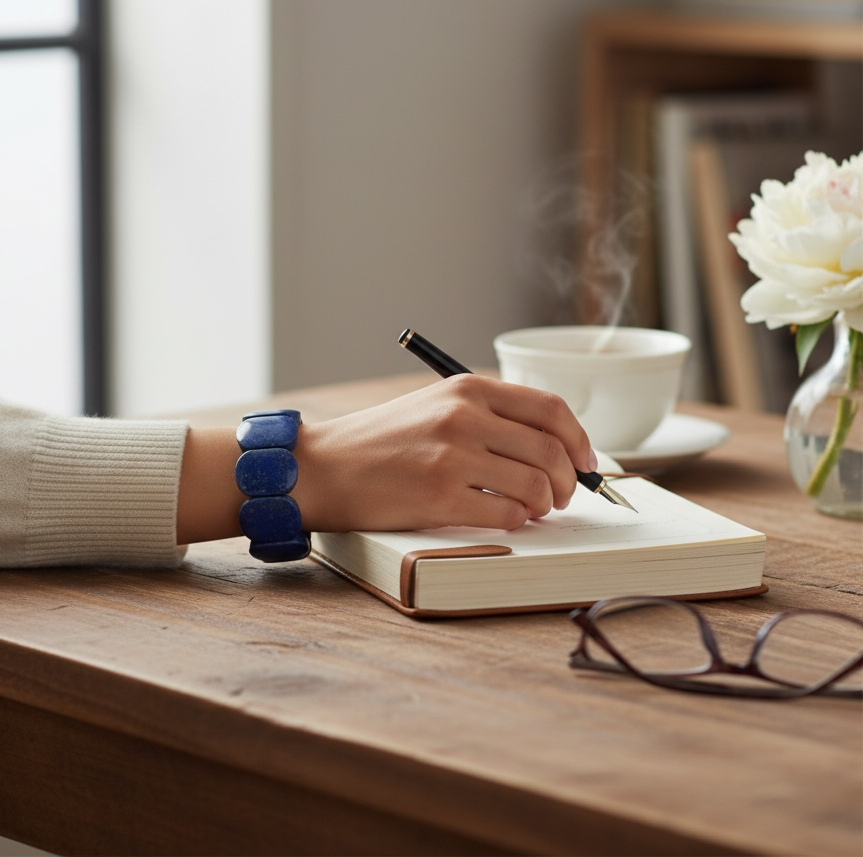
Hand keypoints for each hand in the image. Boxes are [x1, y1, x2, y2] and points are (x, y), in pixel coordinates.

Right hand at [294, 375, 595, 533]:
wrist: (324, 467)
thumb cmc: (381, 441)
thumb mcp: (435, 405)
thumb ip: (489, 416)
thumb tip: (555, 448)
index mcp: (467, 388)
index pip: (551, 408)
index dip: (580, 439)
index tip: (587, 462)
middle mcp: (464, 416)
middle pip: (552, 449)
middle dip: (571, 480)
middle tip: (563, 496)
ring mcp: (453, 457)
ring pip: (536, 485)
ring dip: (546, 504)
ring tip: (533, 509)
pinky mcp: (440, 497)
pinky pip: (508, 514)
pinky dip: (519, 521)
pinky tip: (507, 518)